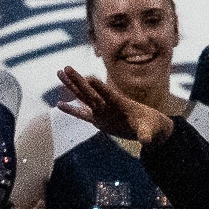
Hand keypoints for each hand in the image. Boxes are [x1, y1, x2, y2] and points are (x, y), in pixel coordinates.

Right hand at [57, 65, 173, 146]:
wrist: (147, 126)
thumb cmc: (150, 126)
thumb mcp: (149, 132)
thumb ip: (146, 135)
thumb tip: (147, 141)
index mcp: (120, 104)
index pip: (108, 93)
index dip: (100, 87)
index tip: (90, 77)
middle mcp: (108, 105)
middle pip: (90, 91)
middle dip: (78, 80)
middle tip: (66, 67)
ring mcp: (101, 111)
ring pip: (83, 97)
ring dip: (71, 86)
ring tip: (59, 73)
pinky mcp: (98, 119)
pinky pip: (82, 114)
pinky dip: (71, 110)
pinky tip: (59, 104)